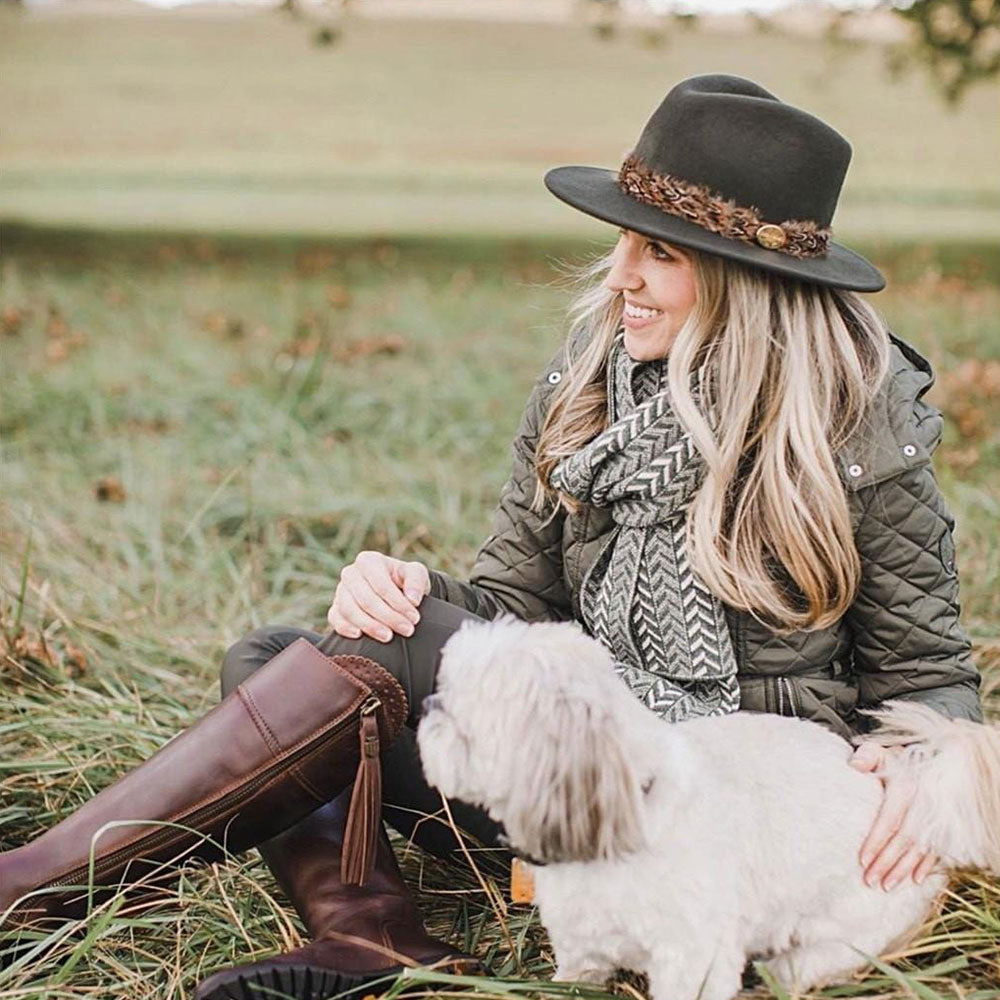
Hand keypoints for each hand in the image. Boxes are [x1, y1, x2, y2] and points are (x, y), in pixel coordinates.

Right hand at [327, 551, 429, 642]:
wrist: (393, 591)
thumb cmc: (404, 580)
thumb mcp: (416, 574)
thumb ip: (416, 582)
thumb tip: (412, 600)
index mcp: (369, 561)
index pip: (382, 585)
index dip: (399, 604)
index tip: (414, 619)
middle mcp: (350, 573)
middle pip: (366, 600)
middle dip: (388, 618)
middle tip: (407, 631)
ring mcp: (340, 591)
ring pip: (350, 610)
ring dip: (370, 626)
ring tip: (388, 637)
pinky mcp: (335, 608)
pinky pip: (335, 619)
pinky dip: (345, 628)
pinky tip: (360, 636)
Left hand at [849, 741, 937, 889]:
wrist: (919, 761)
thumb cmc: (891, 760)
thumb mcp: (877, 751)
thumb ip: (866, 757)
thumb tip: (855, 767)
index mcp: (906, 788)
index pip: (890, 820)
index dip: (877, 841)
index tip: (862, 859)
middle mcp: (923, 805)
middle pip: (904, 840)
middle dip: (887, 862)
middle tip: (870, 881)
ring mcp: (935, 818)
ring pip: (920, 849)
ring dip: (903, 870)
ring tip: (886, 886)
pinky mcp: (942, 827)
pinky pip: (937, 850)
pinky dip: (926, 867)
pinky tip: (914, 880)